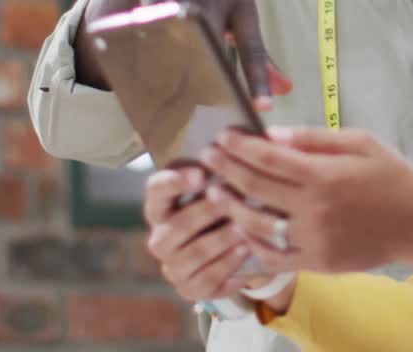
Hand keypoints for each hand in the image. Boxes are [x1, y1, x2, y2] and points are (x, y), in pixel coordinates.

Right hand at [75, 0, 291, 99]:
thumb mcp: (241, 9)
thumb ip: (258, 53)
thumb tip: (286, 90)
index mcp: (239, 2)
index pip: (252, 46)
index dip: (256, 77)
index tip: (262, 107)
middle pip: (210, 48)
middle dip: (210, 82)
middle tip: (211, 120)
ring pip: (177, 46)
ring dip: (175, 77)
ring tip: (174, 113)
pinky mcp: (148, 2)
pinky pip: (150, 40)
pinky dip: (148, 64)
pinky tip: (146, 89)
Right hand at [144, 166, 256, 301]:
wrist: (237, 251)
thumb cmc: (228, 208)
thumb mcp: (225, 185)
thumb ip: (228, 164)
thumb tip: (256, 124)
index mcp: (162, 206)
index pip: (156, 190)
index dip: (174, 182)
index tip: (200, 173)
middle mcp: (161, 237)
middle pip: (176, 224)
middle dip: (204, 211)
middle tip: (226, 198)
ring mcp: (173, 265)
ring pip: (194, 252)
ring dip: (219, 239)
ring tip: (243, 228)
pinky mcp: (190, 288)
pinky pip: (208, 278)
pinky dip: (229, 264)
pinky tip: (246, 250)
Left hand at [202, 128, 412, 285]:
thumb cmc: (392, 178)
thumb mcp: (361, 143)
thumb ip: (315, 138)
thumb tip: (273, 134)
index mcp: (325, 175)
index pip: (269, 159)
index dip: (241, 147)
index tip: (223, 137)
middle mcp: (314, 209)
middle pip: (257, 189)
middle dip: (227, 170)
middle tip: (207, 158)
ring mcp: (313, 239)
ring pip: (258, 225)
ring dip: (232, 207)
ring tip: (216, 192)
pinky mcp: (316, 261)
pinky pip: (275, 255)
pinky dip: (254, 242)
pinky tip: (242, 229)